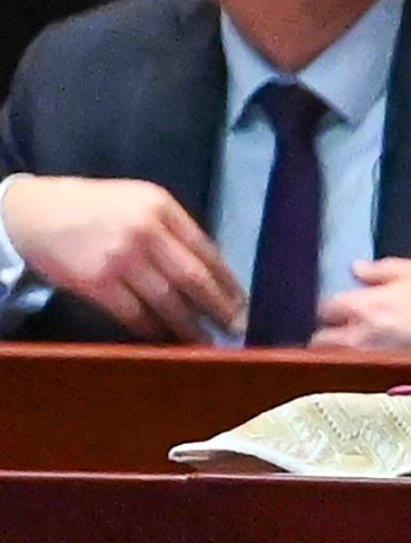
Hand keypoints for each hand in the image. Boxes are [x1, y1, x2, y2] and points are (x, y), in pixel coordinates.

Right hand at [0, 176, 241, 341]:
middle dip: (218, 306)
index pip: (206, 249)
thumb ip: (172, 227)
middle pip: (192, 277)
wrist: (36, 212)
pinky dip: (152, 329)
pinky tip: (165, 338)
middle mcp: (146, 232)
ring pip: (166, 300)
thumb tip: (206, 266)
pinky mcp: (96, 283)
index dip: (227, 280)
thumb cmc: (95, 206)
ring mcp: (120, 259)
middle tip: (236, 328)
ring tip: (206, 341)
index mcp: (162, 208)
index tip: (243, 301)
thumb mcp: (141, 200)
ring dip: (189, 325)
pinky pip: (133, 313)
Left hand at [312, 257, 410, 355]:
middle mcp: (366, 330)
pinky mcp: (387, 354)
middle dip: (322, 323)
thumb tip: (359, 268)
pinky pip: (358, 346)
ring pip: (339, 344)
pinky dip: (356, 338)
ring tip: (347, 317)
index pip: (326, 306)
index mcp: (371, 305)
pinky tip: (372, 324)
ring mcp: (375, 346)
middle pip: (323, 335)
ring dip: (337, 333)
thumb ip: (385, 268)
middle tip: (329, 309)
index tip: (328, 288)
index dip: (322, 296)